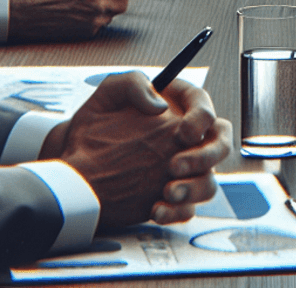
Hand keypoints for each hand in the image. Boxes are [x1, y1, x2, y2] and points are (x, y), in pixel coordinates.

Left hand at [39, 73, 232, 230]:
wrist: (75, 170)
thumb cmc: (93, 128)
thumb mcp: (108, 95)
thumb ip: (134, 83)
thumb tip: (160, 103)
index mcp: (178, 109)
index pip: (204, 106)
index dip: (201, 118)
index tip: (183, 132)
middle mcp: (186, 141)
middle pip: (220, 144)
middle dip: (205, 156)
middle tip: (173, 165)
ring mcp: (183, 171)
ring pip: (209, 181)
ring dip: (194, 188)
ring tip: (166, 193)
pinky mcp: (173, 198)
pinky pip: (189, 209)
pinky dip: (177, 212)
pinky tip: (157, 210)